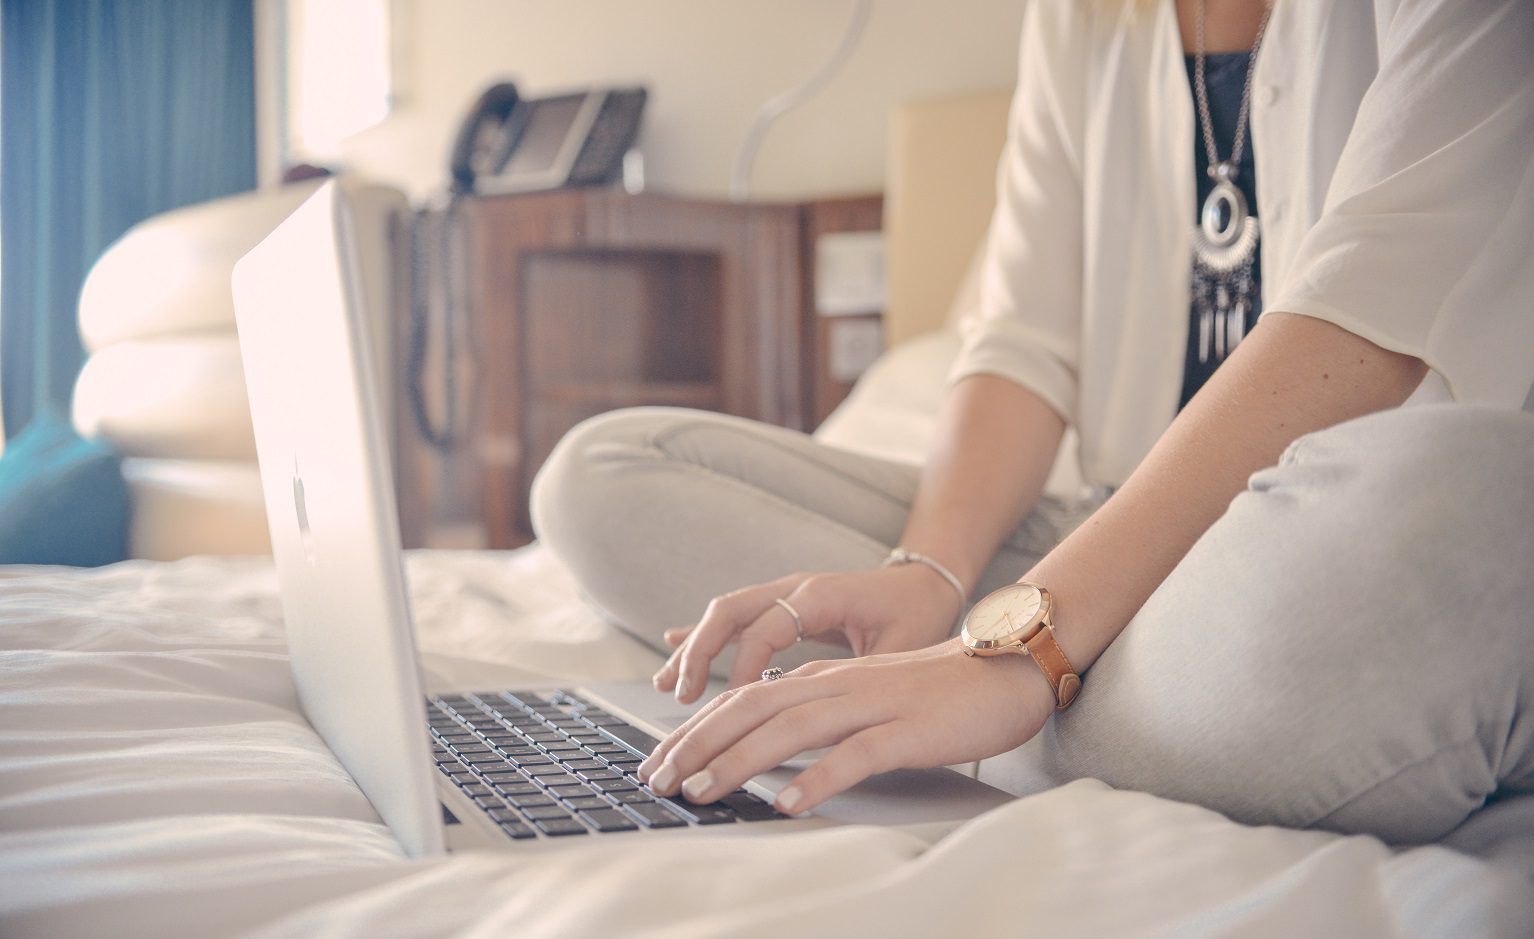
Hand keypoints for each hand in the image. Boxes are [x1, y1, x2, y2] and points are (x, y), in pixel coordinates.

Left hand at [639, 638, 1055, 815]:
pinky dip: (817, 779)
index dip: (694, 731)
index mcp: (823, 680)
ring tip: (701, 791)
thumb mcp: (864, 697)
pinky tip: (788, 803)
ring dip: (738, 761)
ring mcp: (872, 705)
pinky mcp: (907, 730)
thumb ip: (818, 714)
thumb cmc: (935, 691)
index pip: (742, 700)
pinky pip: (855, 755)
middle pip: (751, 710)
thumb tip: (767, 748)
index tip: (658, 762)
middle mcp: (837, 686)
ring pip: (790, 729)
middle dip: (696, 745)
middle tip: (657, 780)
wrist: (1005, 668)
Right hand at [653, 564, 964, 702]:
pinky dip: (705, 636)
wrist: (927, 582)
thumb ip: (863, 672)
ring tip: (667, 686)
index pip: (767, 629)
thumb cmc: (919, 614)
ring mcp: (785, 593)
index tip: (733, 706)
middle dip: (699, 653)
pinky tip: (674, 650)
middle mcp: (796, 587)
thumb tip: (828, 710)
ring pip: (725, 614)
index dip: (745, 667)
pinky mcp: (783, 605)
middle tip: (680, 696)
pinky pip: (735, 618)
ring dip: (694, 648)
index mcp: (823, 594)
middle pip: (730, 611)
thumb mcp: (901, 646)